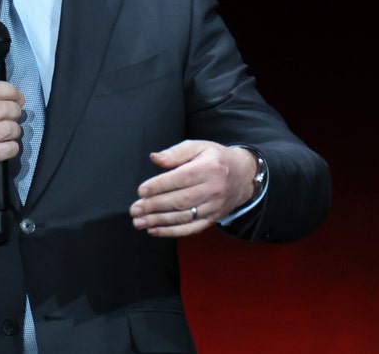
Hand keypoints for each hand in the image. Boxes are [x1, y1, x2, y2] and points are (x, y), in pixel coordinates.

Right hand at [0, 81, 23, 188]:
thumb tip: (12, 99)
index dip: (10, 91)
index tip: (18, 97)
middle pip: (3, 108)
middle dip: (16, 111)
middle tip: (15, 116)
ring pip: (8, 128)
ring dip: (15, 131)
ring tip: (11, 133)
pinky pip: (7, 148)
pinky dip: (13, 148)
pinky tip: (8, 147)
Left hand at [129, 139, 258, 236]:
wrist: (244, 175)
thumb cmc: (216, 158)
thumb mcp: (198, 146)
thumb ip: (176, 153)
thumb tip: (155, 158)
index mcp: (209, 168)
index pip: (181, 178)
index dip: (159, 186)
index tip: (141, 191)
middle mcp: (213, 189)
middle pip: (180, 200)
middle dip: (154, 206)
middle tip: (135, 209)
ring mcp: (214, 206)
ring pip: (184, 216)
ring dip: (159, 221)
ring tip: (139, 222)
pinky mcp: (213, 219)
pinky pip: (191, 228)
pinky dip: (171, 232)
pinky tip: (154, 230)